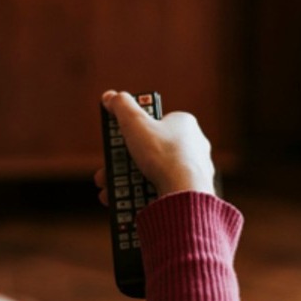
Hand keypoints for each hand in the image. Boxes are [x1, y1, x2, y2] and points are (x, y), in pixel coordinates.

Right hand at [93, 90, 217, 203]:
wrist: (185, 193)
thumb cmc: (163, 155)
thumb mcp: (135, 123)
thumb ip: (121, 106)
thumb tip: (110, 96)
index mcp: (184, 124)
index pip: (154, 122)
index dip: (132, 132)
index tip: (116, 144)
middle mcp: (194, 145)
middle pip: (150, 151)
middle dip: (123, 164)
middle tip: (106, 173)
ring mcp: (195, 170)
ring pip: (155, 173)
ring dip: (128, 182)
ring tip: (111, 192)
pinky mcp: (192, 191)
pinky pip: (163, 190)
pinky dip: (143, 196)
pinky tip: (127, 204)